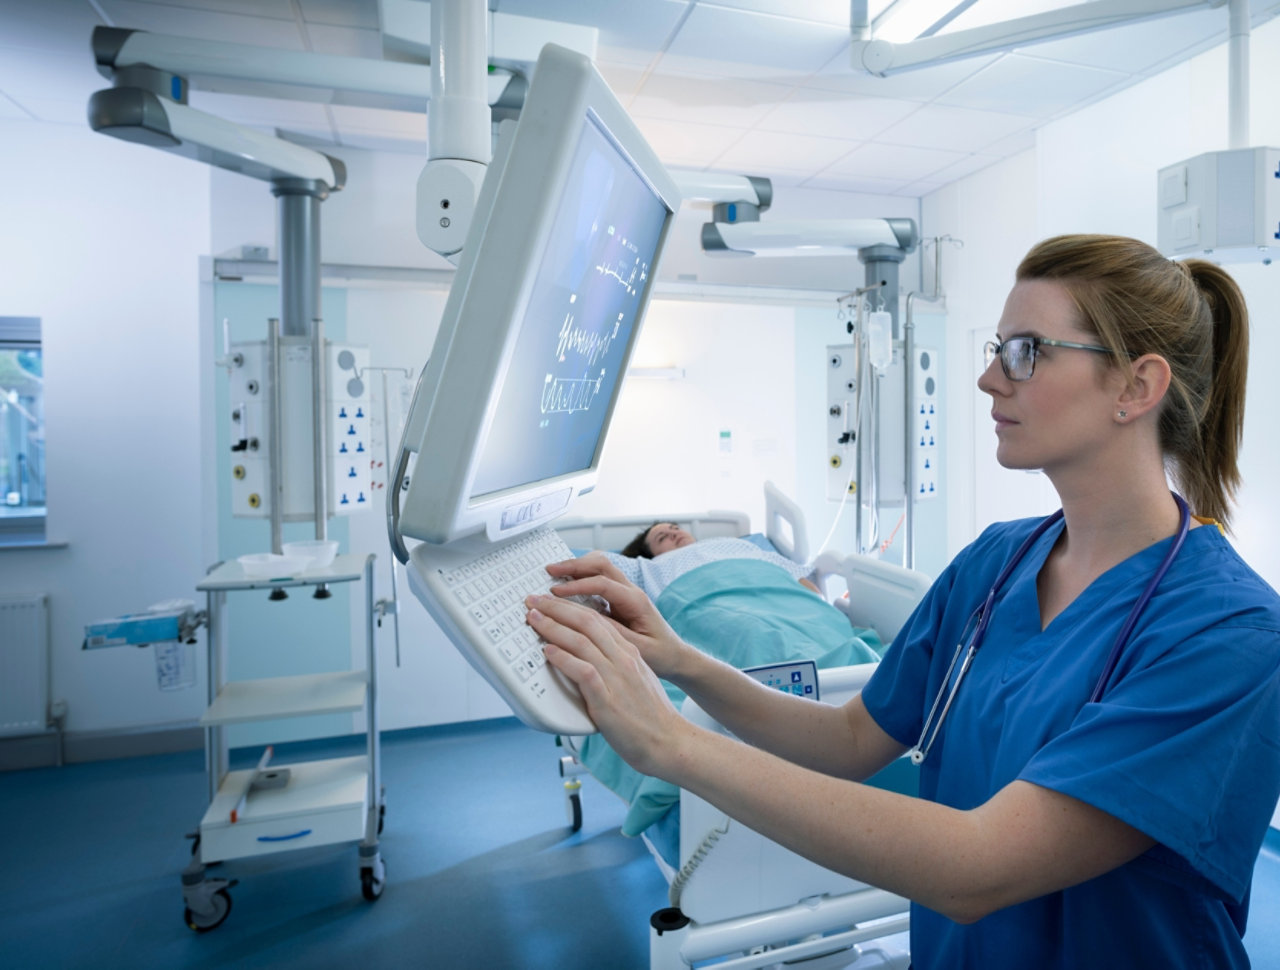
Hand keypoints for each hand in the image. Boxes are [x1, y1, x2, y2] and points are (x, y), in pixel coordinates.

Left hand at [526, 593, 687, 775]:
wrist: (669, 742)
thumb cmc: (651, 717)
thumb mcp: (637, 680)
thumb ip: (616, 667)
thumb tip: (590, 662)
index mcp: (630, 653)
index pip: (598, 619)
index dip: (571, 607)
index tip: (552, 601)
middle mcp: (623, 660)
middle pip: (587, 622)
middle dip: (558, 608)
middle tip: (536, 600)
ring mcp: (617, 678)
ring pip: (582, 641)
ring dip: (553, 627)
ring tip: (534, 619)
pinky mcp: (608, 700)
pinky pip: (583, 671)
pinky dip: (563, 658)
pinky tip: (548, 651)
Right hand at [544, 553, 687, 679]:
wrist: (676, 657)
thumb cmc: (660, 655)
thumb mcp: (636, 649)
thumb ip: (612, 633)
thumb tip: (585, 621)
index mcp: (636, 601)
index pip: (603, 583)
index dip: (577, 585)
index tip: (555, 592)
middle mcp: (631, 592)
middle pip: (601, 565)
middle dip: (573, 565)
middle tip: (550, 571)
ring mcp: (626, 593)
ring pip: (600, 568)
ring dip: (576, 568)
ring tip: (554, 574)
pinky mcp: (620, 600)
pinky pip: (599, 580)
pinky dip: (581, 578)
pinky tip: (566, 586)